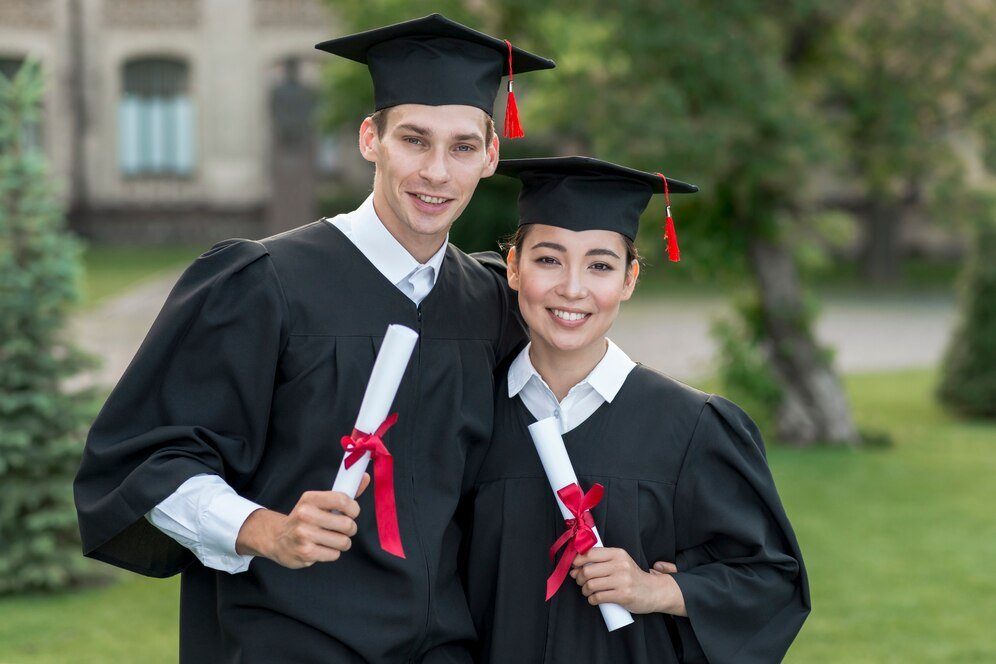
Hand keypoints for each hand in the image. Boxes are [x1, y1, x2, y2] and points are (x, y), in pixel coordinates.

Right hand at [236, 473, 369, 568]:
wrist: (277, 539)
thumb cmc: (305, 518)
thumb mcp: (319, 502)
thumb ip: (344, 492)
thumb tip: (365, 477)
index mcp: (310, 499)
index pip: (343, 500)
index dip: (354, 508)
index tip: (352, 512)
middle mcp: (305, 515)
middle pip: (347, 524)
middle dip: (350, 528)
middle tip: (342, 528)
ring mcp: (304, 535)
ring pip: (343, 541)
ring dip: (342, 542)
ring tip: (332, 539)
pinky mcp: (306, 552)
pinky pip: (335, 554)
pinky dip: (332, 553)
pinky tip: (322, 547)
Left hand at [570, 548, 685, 615]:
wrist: (654, 591)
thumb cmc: (632, 576)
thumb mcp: (620, 562)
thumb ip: (600, 561)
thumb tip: (574, 567)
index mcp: (618, 553)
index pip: (590, 553)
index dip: (577, 560)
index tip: (573, 566)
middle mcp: (620, 565)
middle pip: (588, 570)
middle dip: (579, 578)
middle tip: (580, 581)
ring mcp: (622, 580)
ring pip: (591, 585)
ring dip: (585, 590)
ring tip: (587, 591)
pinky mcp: (623, 595)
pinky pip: (598, 597)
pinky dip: (592, 599)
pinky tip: (594, 599)